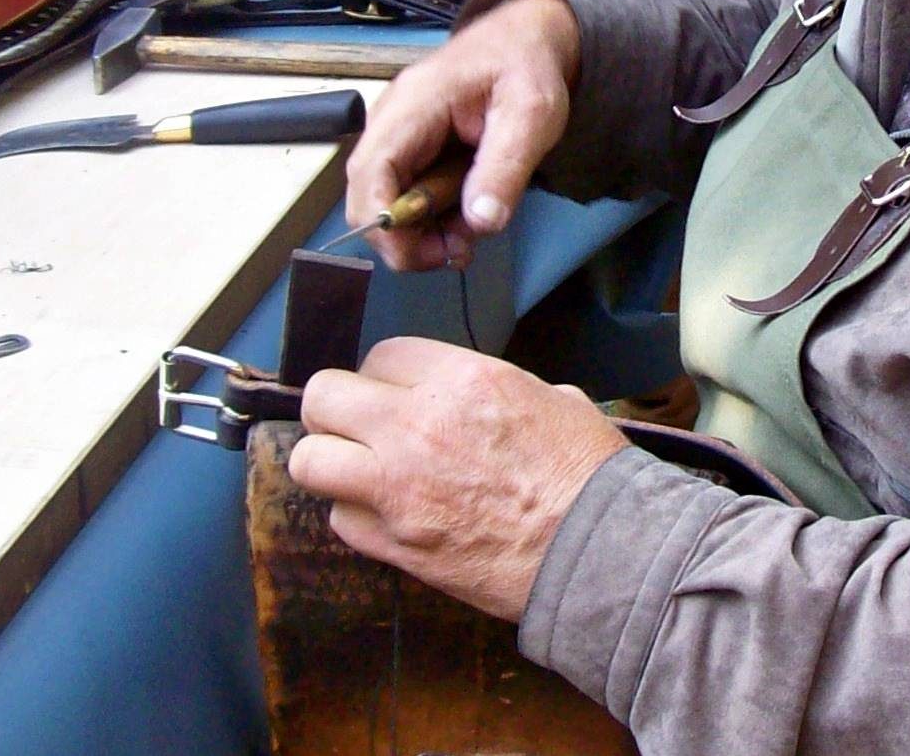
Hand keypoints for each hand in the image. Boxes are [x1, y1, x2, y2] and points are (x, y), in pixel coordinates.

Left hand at [291, 337, 629, 620]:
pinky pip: (340, 520)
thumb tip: (471, 396)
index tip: (398, 393)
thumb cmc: (589, 476)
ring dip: (331, 462)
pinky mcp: (394, 544)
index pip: (380, 354)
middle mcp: (416, 427)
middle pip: (323, 396)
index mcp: (460, 381)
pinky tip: (389, 516)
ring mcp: (397, 489)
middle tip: (359, 426)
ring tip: (358, 471)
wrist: (599, 554)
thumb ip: (494, 389)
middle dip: (337, 409)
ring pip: (310, 460)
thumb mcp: (552, 399)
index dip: (387, 374)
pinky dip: (357, 517)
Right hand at [343, 0, 580, 270]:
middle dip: (408, 238)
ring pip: (384, 203)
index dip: (386, 224)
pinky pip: (405, 196)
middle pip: (367, 197)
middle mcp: (390, 122)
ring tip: (472, 228)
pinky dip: (431, 219)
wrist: (523, 41)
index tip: (434, 251)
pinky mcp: (410, 151)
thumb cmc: (525, 68)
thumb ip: (506, 167)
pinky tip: (466, 213)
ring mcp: (397, 137)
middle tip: (461, 247)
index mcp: (412, 106)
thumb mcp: (533, 115)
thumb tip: (480, 223)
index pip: (369, 174)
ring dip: (423, 232)